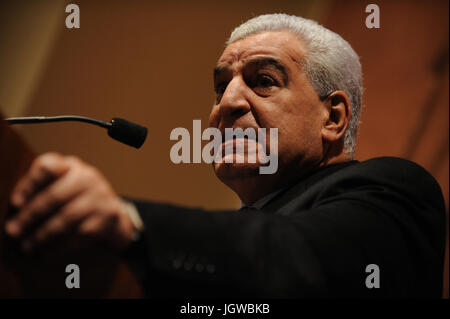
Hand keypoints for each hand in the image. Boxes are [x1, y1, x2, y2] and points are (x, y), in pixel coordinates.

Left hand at [5, 152, 136, 252]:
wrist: (113, 213)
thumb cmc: (77, 199)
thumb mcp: (62, 184)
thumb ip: (40, 188)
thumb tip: (18, 204)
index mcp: (71, 166)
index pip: (47, 166)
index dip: (29, 184)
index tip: (16, 203)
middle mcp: (88, 177)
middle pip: (54, 195)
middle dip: (31, 216)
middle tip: (13, 231)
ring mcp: (100, 197)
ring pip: (66, 218)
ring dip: (43, 235)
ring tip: (28, 246)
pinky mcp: (108, 217)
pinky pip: (80, 234)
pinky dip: (61, 246)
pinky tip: (48, 253)